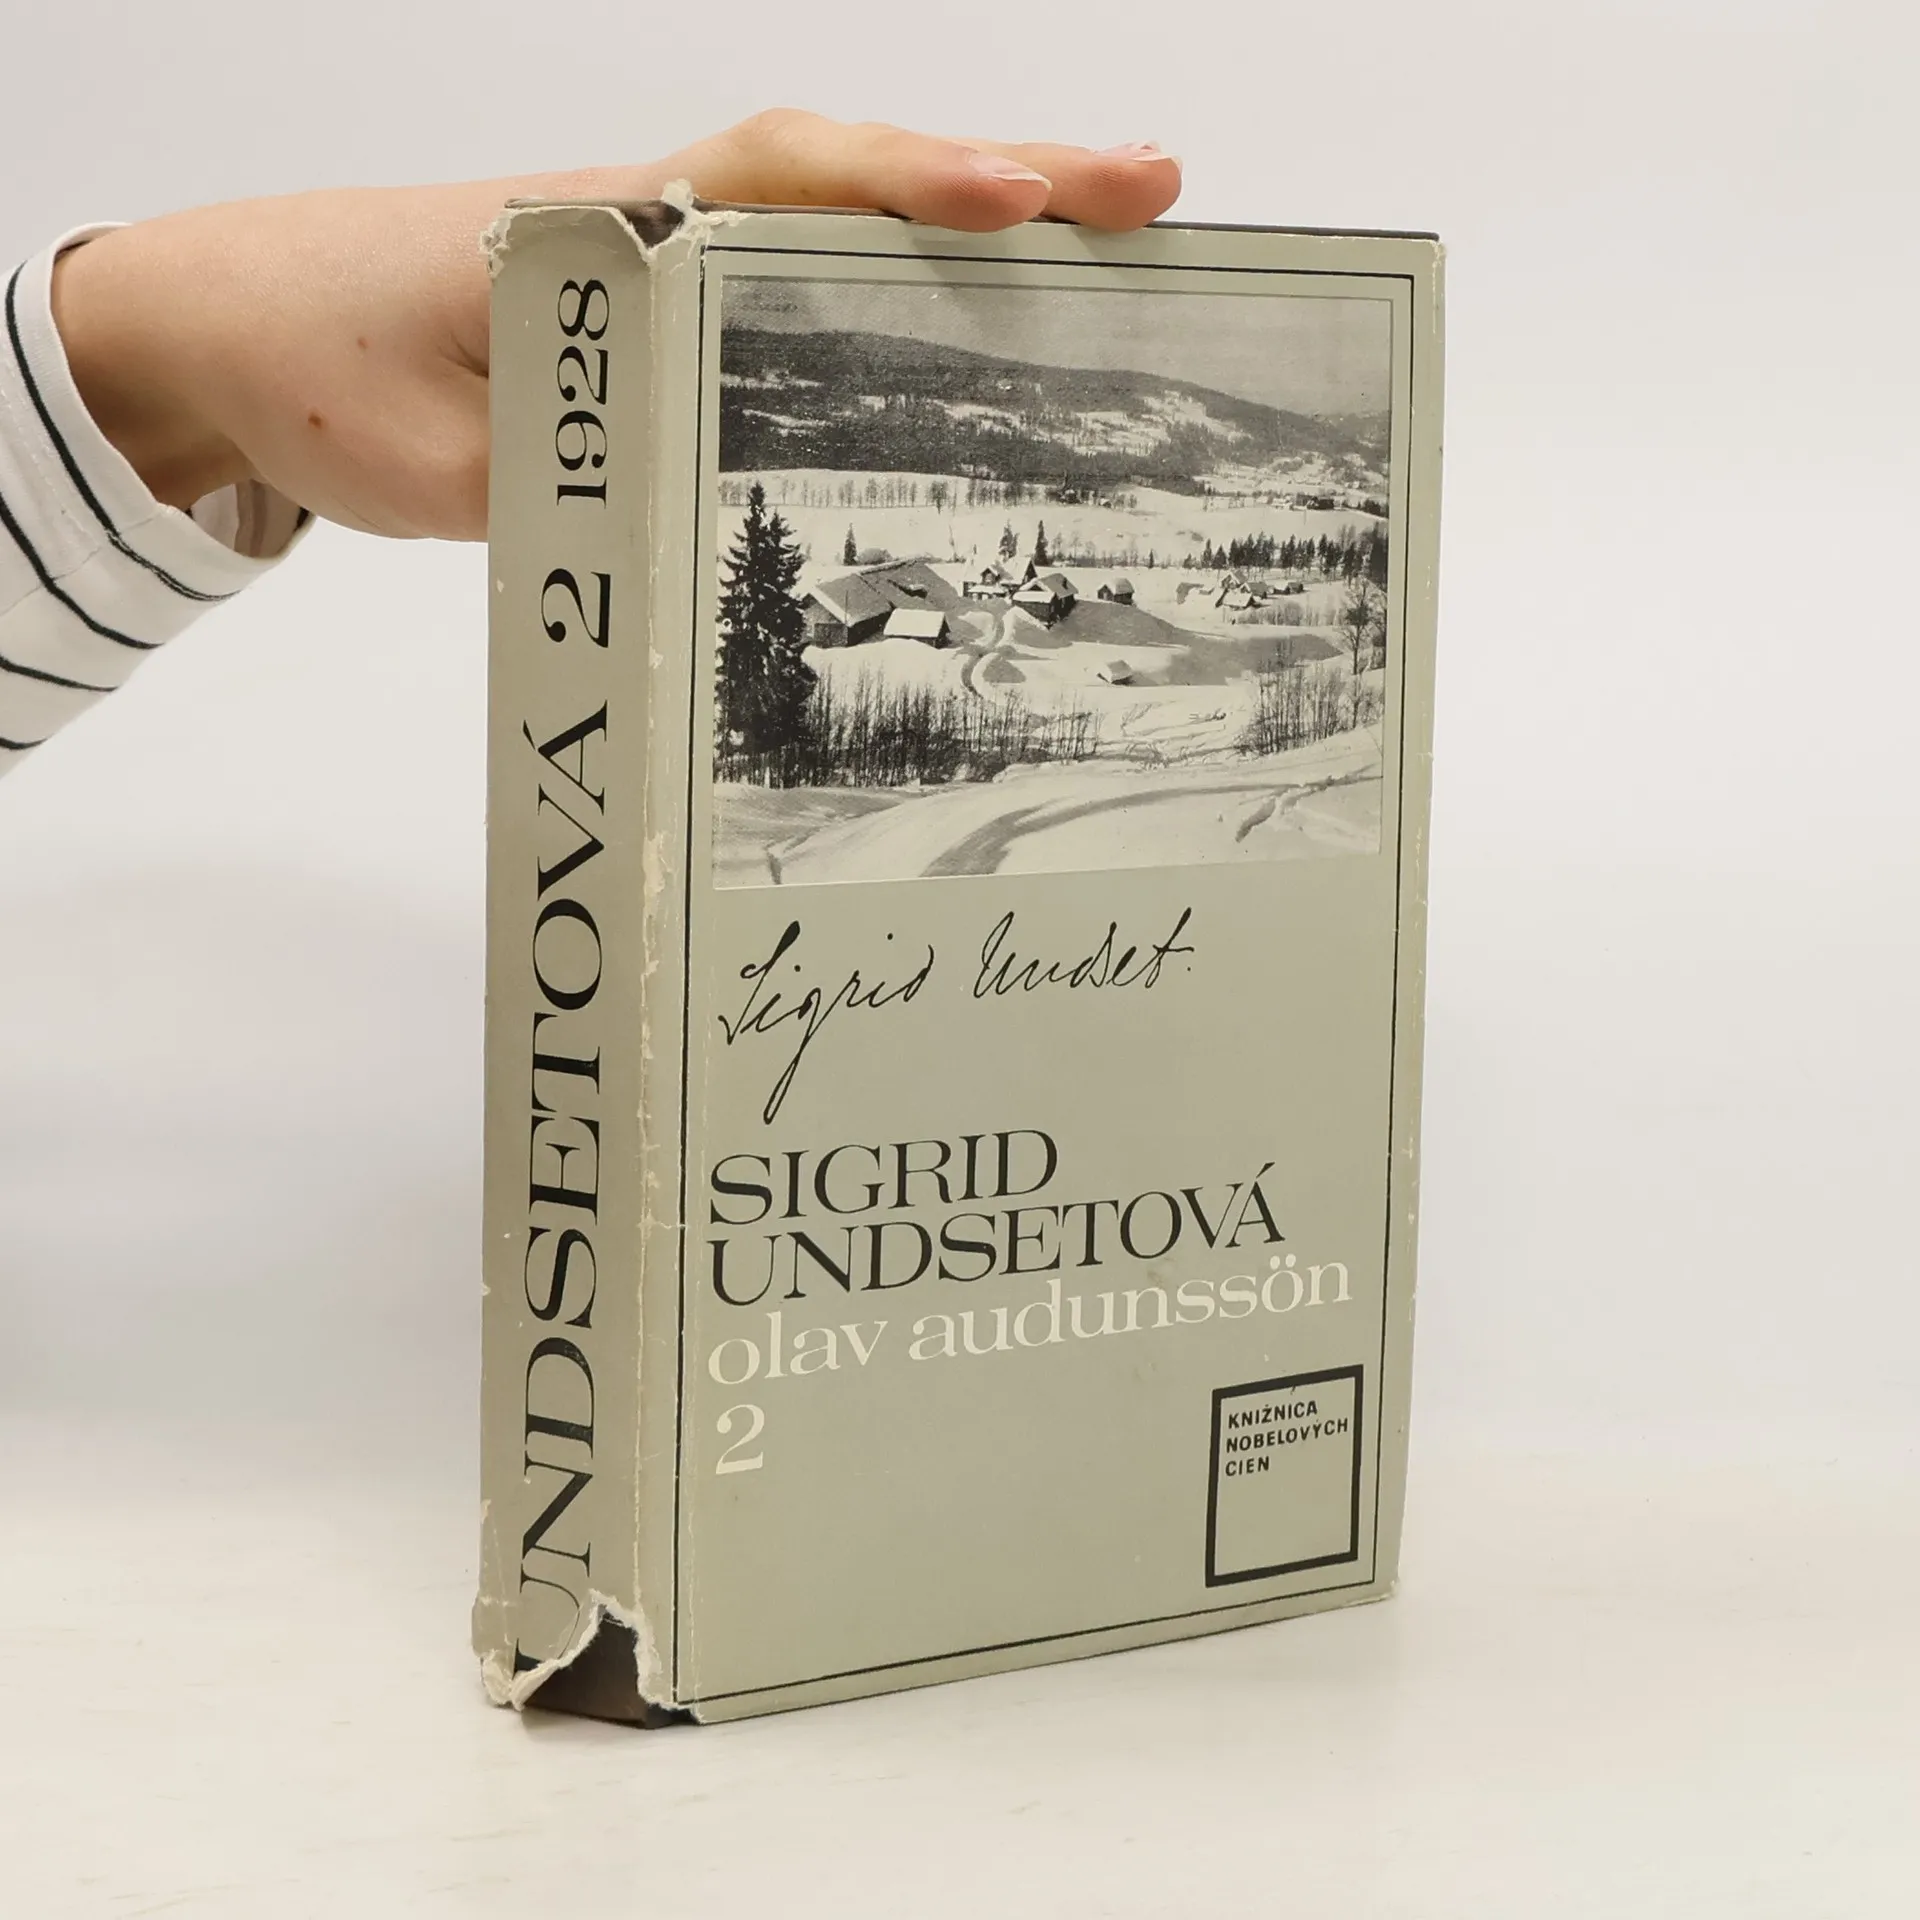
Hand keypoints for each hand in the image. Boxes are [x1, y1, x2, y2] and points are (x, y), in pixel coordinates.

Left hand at [49, 112, 1182, 541]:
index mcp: (607, 231)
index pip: (777, 183)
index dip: (904, 192)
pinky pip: (795, 290)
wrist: (235, 332)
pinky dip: (894, 294)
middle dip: (1008, 187)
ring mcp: (667, 264)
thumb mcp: (438, 457)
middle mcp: (658, 226)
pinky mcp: (661, 316)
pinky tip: (967, 335)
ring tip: (1114, 249)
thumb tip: (689, 522)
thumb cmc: (323, 367)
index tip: (1018, 206)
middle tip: (1156, 195)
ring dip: (974, 236)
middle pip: (851, 183)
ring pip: (838, 230)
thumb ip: (567, 484)